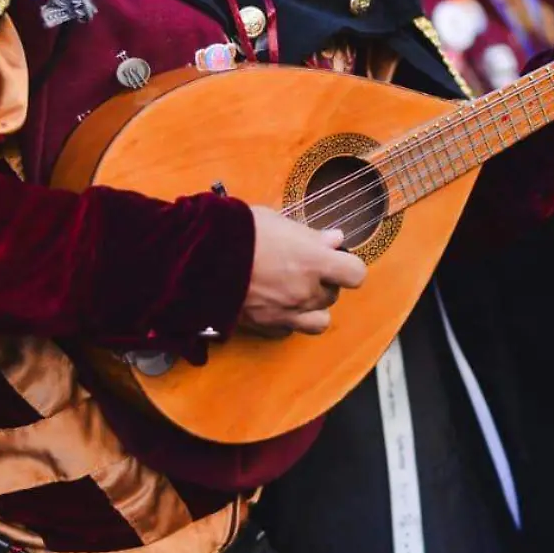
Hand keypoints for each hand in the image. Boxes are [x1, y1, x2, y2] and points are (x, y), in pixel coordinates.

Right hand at [239, 207, 366, 336]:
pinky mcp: (266, 325)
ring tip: (296, 291)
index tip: (337, 259)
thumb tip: (336, 240)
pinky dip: (289, 320)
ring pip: (320, 320)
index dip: (348, 266)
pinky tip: (276, 304)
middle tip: (304, 267)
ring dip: (313, 307)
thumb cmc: (238, 231)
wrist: (198, 257)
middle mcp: (305, 291)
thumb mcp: (278, 222)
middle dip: (324, 282)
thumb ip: (311, 236)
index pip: (355, 274)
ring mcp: (287, 312)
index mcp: (314, 262)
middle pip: (334, 295)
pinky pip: (290, 330)